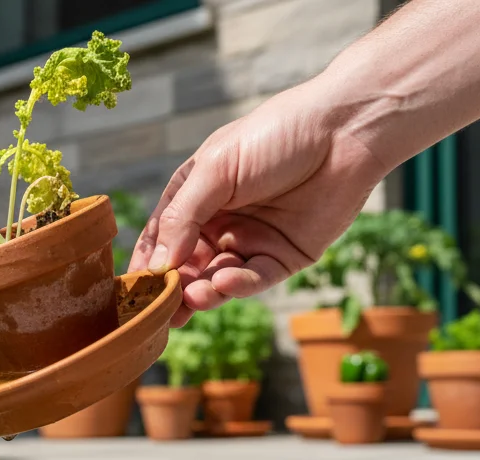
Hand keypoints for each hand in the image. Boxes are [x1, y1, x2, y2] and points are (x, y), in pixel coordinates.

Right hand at [129, 80, 388, 326]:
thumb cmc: (275, 136)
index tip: (133, 289)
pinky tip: (226, 282)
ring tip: (193, 297)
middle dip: (174, 288)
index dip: (147, 263)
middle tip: (161, 308)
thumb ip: (183, 217)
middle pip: (187, 266)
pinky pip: (255, 280)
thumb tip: (158, 266)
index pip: (161, 237)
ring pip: (217, 279)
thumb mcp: (215, 169)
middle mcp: (219, 222)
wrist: (345, 132)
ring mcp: (251, 241)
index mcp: (196, 196)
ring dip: (203, 291)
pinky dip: (238, 285)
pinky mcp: (283, 257)